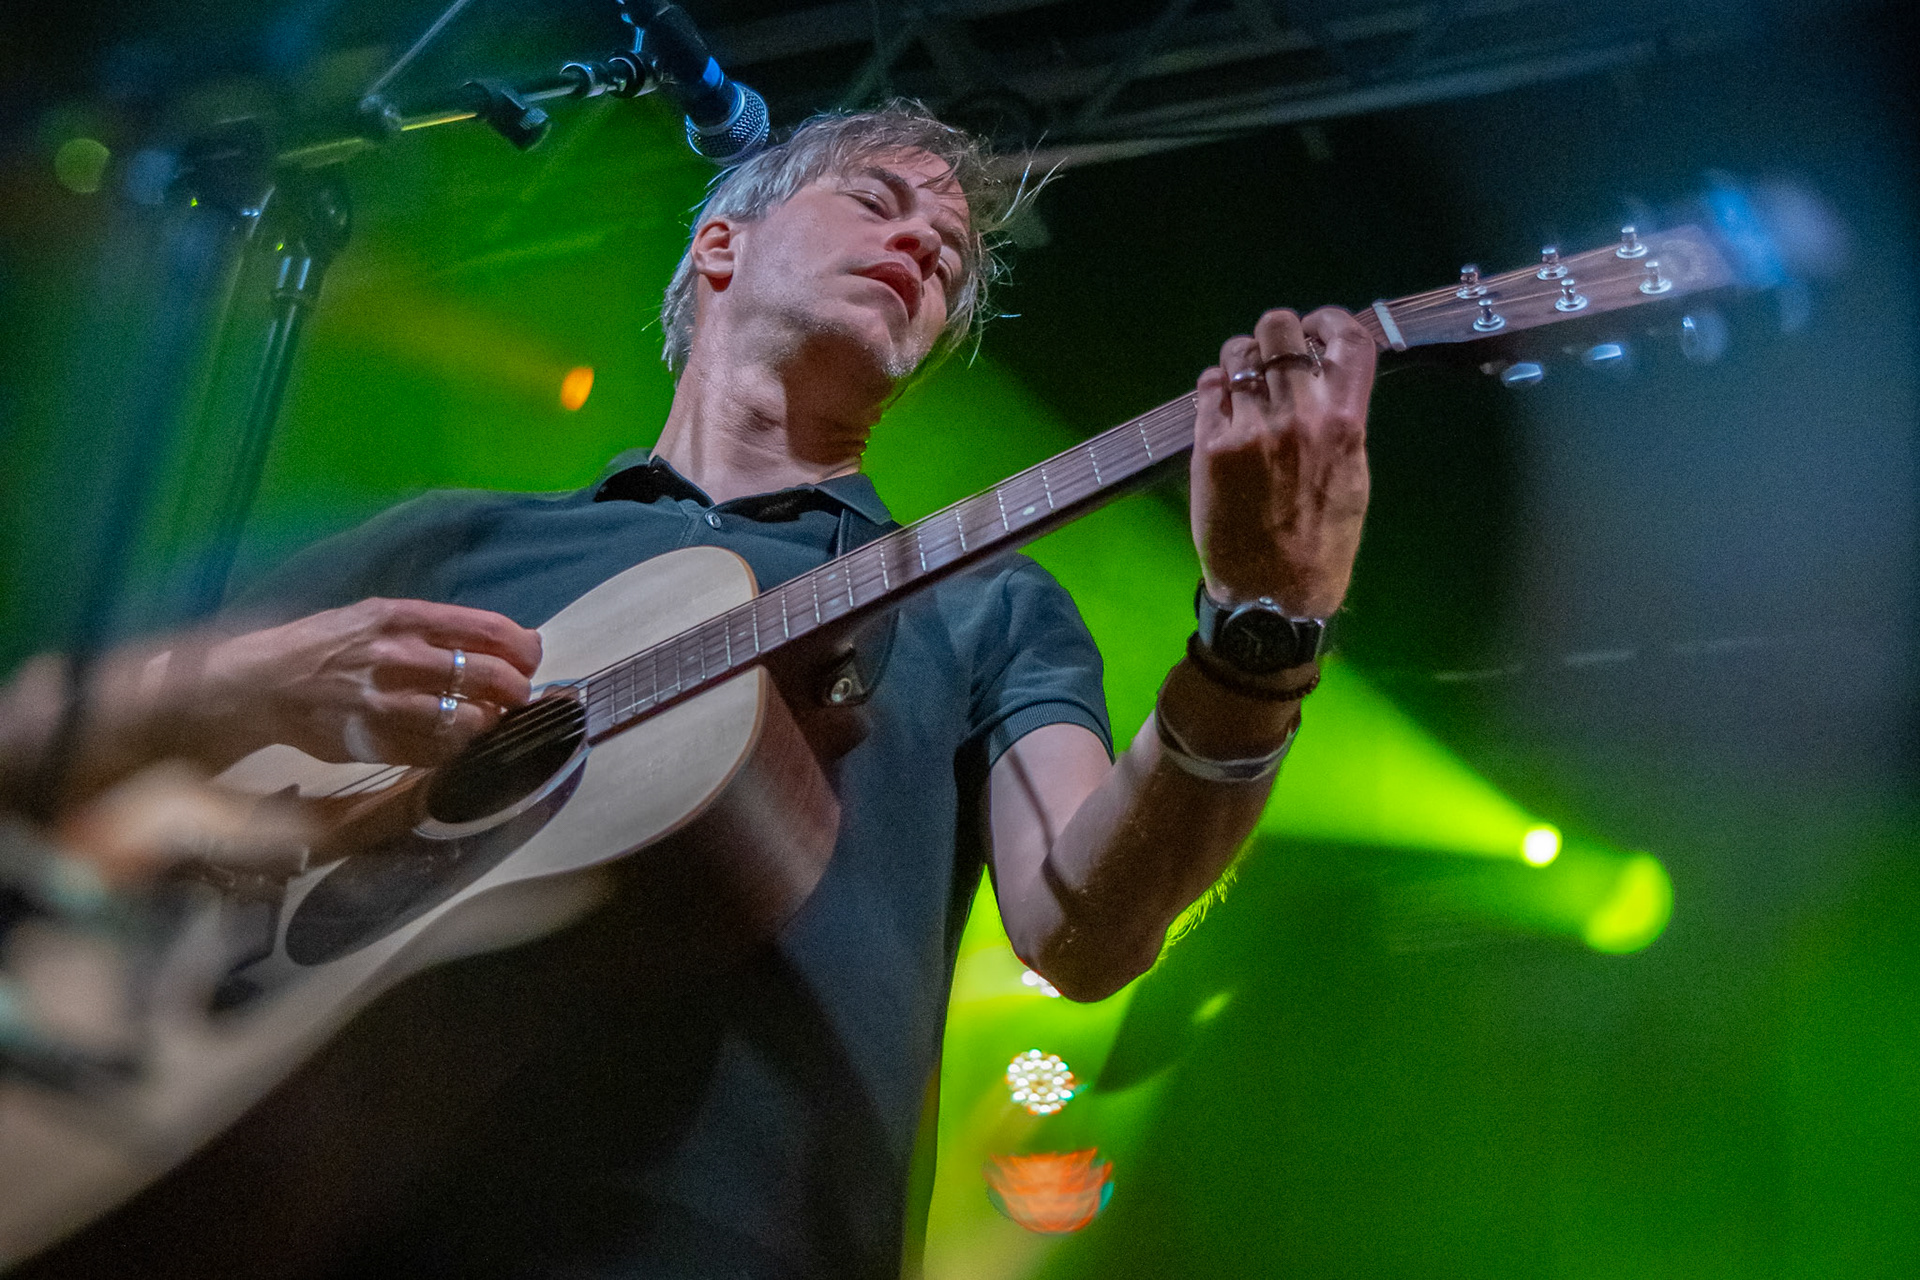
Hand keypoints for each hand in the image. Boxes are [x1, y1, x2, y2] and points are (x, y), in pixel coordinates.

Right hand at [197, 599, 542, 765]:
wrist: (263, 682)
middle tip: (518, 697)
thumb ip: (440, 627)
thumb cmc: (330, 645)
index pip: (485, 628)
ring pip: (466, 718)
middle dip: (516, 690)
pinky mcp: (373, 740)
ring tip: (489, 721)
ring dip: (490, 723)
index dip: (521, 647)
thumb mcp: (379, 617)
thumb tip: (514, 640)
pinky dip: (456, 750)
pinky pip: (434, 752)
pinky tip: (457, 743)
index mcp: (402, 617)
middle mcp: (396, 655)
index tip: (530, 659)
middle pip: (487, 676)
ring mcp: (385, 701)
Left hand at [1189, 306, 1375, 616]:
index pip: (1347, 338)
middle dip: (1273, 336)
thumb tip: (1322, 378)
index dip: (1328, 321)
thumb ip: (1340, 423)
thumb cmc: (1321, 543)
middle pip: (1280, 330)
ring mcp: (1251, 428)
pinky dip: (1214, 388)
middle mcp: (1299, 416)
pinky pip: (1209, 387)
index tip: (1315, 329)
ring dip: (1239, 360)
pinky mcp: (1210, 445)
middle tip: (1269, 358)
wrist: (1273, 597)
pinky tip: (1220, 407)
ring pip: (1237, 353)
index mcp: (1345, 423)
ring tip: (1241, 386)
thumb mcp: (1352, 477)